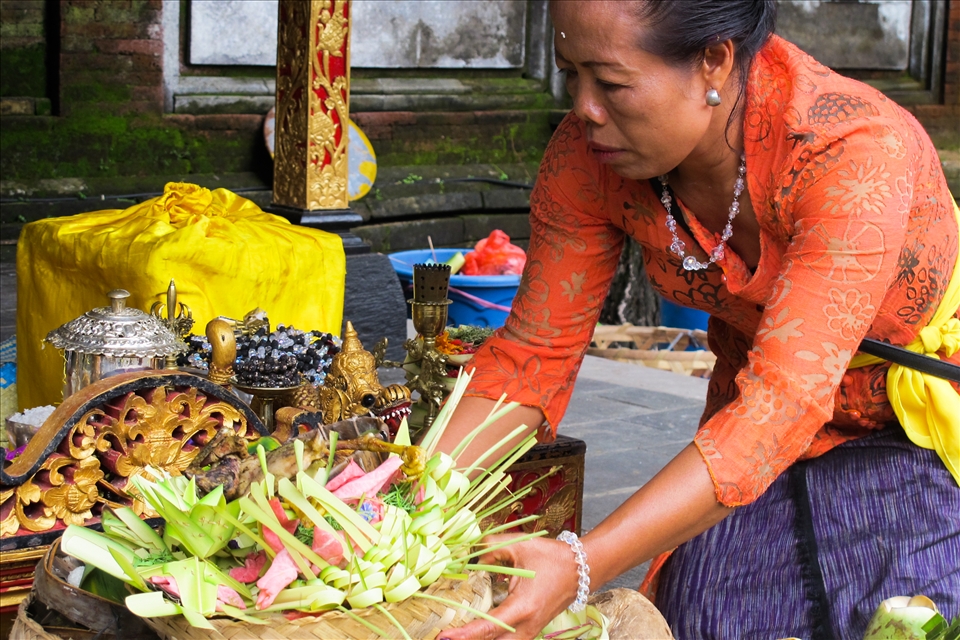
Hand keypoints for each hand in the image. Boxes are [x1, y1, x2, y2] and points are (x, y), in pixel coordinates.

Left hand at [438, 533, 580, 639]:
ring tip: (453, 636)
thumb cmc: (552, 557)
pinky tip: (472, 634)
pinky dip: (488, 639)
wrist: (581, 570)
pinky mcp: (530, 632)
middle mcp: (526, 627)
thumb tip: (470, 557)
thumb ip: (491, 548)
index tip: (443, 637)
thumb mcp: (520, 545)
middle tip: (441, 637)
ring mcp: (530, 633)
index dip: (464, 635)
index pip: (488, 628)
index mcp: (522, 607)